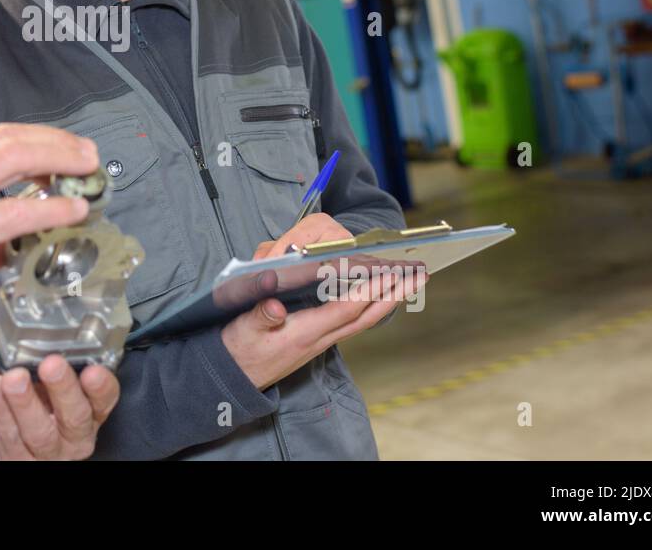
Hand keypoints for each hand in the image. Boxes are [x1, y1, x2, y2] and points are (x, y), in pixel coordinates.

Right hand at [0, 124, 98, 352]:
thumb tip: (4, 244)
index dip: (34, 141)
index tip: (59, 150)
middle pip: (10, 137)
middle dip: (55, 141)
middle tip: (85, 153)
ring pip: (16, 158)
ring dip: (60, 160)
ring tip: (87, 171)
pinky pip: (16, 212)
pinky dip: (51, 209)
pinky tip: (72, 212)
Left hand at [0, 356, 119, 459]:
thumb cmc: (18, 412)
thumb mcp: (32, 383)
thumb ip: (29, 358)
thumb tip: (20, 334)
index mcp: (86, 413)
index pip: (104, 401)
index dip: (102, 387)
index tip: (94, 369)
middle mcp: (73, 437)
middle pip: (76, 418)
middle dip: (64, 389)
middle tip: (52, 364)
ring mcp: (47, 455)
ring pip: (40, 432)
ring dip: (26, 402)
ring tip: (14, 378)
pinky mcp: (17, 462)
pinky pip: (10, 438)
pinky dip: (3, 411)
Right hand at [221, 214, 425, 389]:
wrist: (234, 379)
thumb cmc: (238, 349)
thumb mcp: (243, 330)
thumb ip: (261, 317)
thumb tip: (276, 306)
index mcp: (304, 333)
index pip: (345, 309)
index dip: (368, 291)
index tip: (390, 273)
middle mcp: (319, 339)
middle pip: (365, 317)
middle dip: (392, 295)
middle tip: (417, 276)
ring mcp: (320, 342)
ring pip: (362, 321)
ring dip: (387, 301)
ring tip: (407, 282)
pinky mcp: (316, 341)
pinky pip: (351, 323)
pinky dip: (369, 308)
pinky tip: (375, 298)